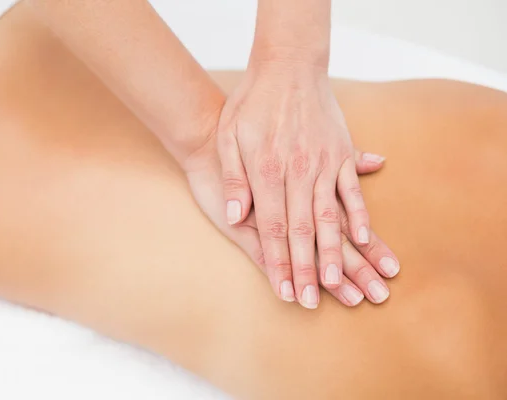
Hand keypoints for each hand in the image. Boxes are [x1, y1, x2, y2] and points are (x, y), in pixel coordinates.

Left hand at [215, 65, 398, 306]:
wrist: (286, 66)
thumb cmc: (251, 103)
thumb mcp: (229, 136)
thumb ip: (232, 177)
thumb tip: (233, 213)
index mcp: (267, 172)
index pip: (271, 228)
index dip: (279, 262)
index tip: (286, 292)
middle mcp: (298, 172)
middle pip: (302, 231)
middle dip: (307, 270)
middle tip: (313, 301)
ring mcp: (323, 163)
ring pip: (330, 217)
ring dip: (336, 253)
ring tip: (344, 284)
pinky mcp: (340, 153)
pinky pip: (352, 189)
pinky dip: (360, 215)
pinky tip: (364, 239)